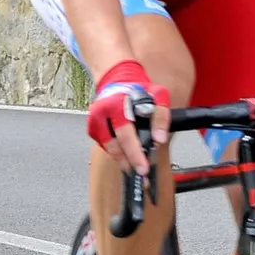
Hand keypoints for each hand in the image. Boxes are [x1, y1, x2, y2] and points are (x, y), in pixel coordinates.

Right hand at [86, 59, 169, 174]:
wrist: (117, 81)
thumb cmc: (137, 89)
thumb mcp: (157, 95)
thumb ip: (161, 115)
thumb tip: (160, 139)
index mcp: (116, 105)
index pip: (125, 135)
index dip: (135, 153)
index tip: (143, 167)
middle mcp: (101, 114)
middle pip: (114, 146)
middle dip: (128, 162)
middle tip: (141, 173)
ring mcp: (94, 122)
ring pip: (109, 148)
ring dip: (122, 160)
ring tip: (135, 167)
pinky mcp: (92, 128)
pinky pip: (105, 145)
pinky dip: (116, 152)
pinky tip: (126, 155)